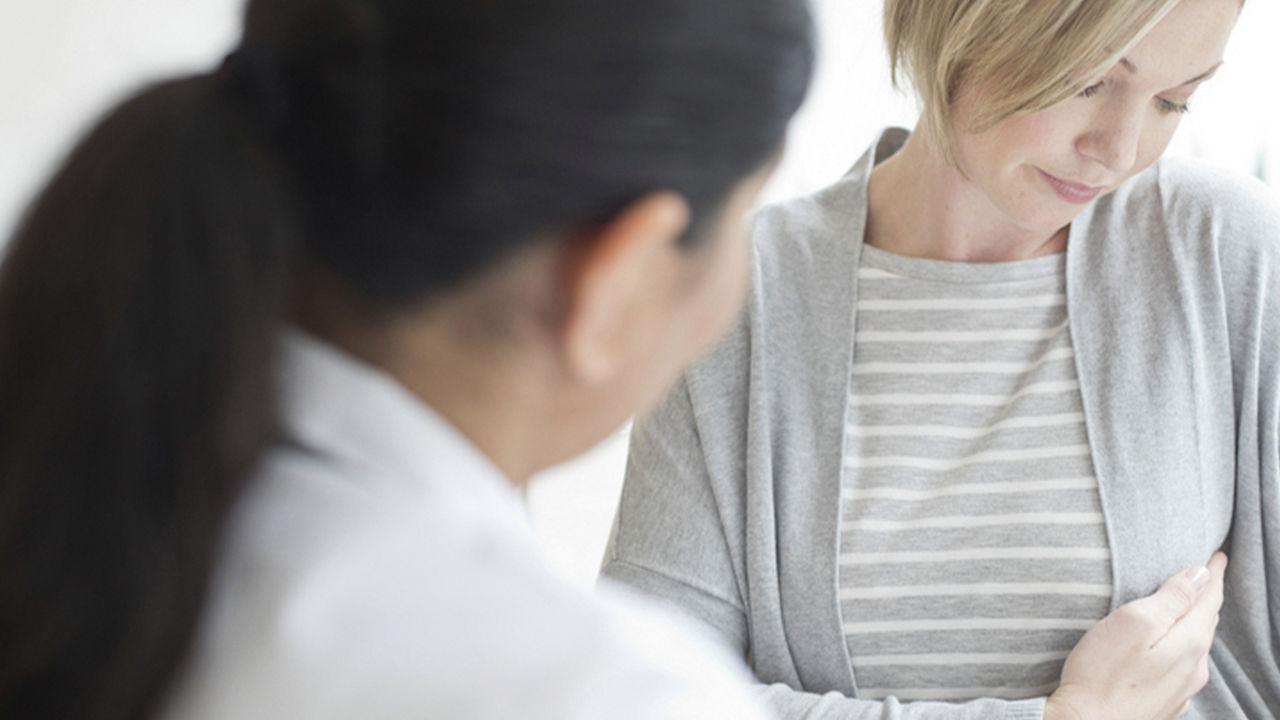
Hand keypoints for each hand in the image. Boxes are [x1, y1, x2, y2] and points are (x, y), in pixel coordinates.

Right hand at [1044, 552, 1227, 719]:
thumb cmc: (1102, 672)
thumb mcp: (1134, 622)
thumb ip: (1171, 597)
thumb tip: (1198, 575)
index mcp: (1189, 641)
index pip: (1209, 598)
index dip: (1212, 573)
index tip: (1216, 555)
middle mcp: (1193, 667)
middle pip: (1206, 622)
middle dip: (1207, 596)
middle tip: (1206, 574)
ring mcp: (1180, 688)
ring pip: (1195, 645)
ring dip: (1195, 621)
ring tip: (1190, 605)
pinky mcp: (1163, 702)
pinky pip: (1181, 665)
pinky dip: (1181, 645)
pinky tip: (1169, 645)